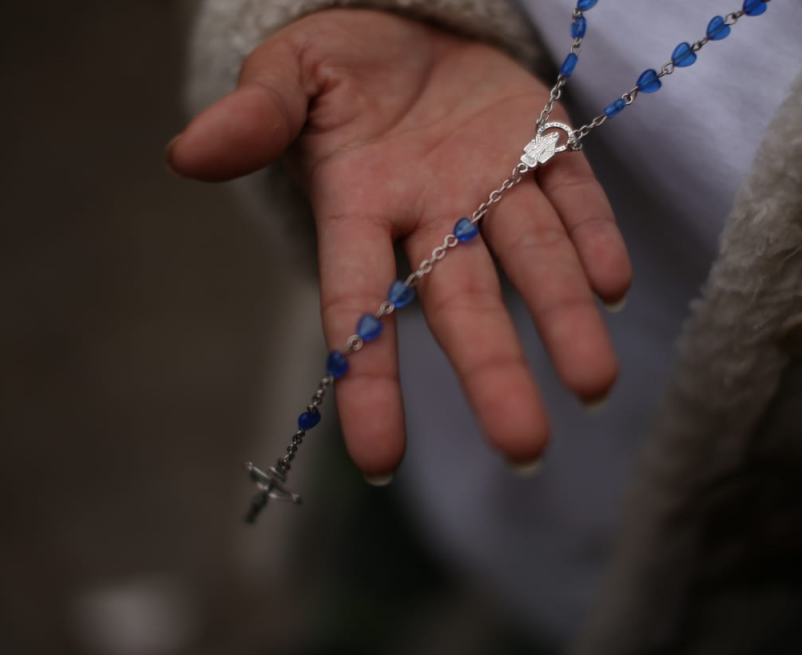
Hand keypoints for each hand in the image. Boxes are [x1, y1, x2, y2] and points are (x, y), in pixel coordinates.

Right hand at [167, 10, 630, 475]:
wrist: (402, 24)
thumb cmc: (335, 63)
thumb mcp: (285, 75)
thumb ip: (254, 116)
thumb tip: (186, 153)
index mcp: (358, 202)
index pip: (358, 300)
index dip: (368, 379)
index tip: (379, 463)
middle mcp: (431, 211)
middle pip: (463, 302)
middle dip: (492, 372)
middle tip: (526, 448)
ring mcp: (494, 181)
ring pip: (532, 258)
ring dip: (565, 319)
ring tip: (596, 384)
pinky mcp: (543, 142)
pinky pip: (576, 194)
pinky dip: (596, 236)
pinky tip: (615, 286)